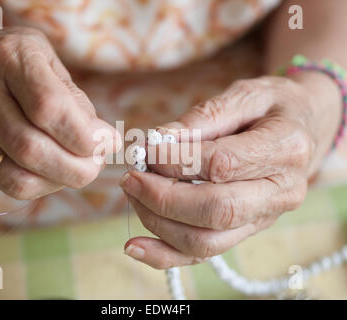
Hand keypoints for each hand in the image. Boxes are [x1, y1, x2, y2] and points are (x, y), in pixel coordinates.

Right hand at [0, 25, 120, 199]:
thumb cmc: (18, 61)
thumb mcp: (51, 64)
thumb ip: (77, 103)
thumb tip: (105, 142)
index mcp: (9, 58)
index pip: (49, 107)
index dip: (85, 136)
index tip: (110, 142)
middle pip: (32, 148)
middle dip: (78, 167)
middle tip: (98, 163)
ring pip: (19, 175)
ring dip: (62, 180)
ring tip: (81, 168)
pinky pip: (9, 185)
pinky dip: (43, 186)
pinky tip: (56, 173)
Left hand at [120, 74, 341, 268]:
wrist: (302, 129)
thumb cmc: (272, 107)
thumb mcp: (246, 94)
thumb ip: (204, 117)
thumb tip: (158, 140)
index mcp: (285, 149)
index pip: (222, 164)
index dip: (175, 160)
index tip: (145, 150)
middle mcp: (281, 192)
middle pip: (215, 210)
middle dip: (162, 197)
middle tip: (131, 178)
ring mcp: (263, 218)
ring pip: (206, 240)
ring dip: (158, 222)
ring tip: (133, 195)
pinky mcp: (245, 230)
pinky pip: (204, 254)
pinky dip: (166, 255)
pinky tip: (136, 246)